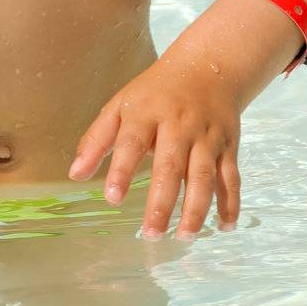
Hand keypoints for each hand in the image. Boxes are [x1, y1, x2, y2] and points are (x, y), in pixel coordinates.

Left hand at [67, 57, 241, 239]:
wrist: (208, 68)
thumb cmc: (155, 93)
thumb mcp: (121, 105)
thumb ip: (97, 139)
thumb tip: (75, 175)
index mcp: (147, 113)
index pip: (132, 142)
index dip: (122, 170)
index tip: (112, 198)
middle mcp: (179, 125)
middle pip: (171, 165)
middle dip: (162, 202)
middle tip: (151, 234)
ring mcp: (206, 137)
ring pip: (204, 175)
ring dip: (196, 209)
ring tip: (184, 237)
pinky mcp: (228, 146)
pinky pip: (231, 177)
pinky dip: (231, 203)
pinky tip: (224, 227)